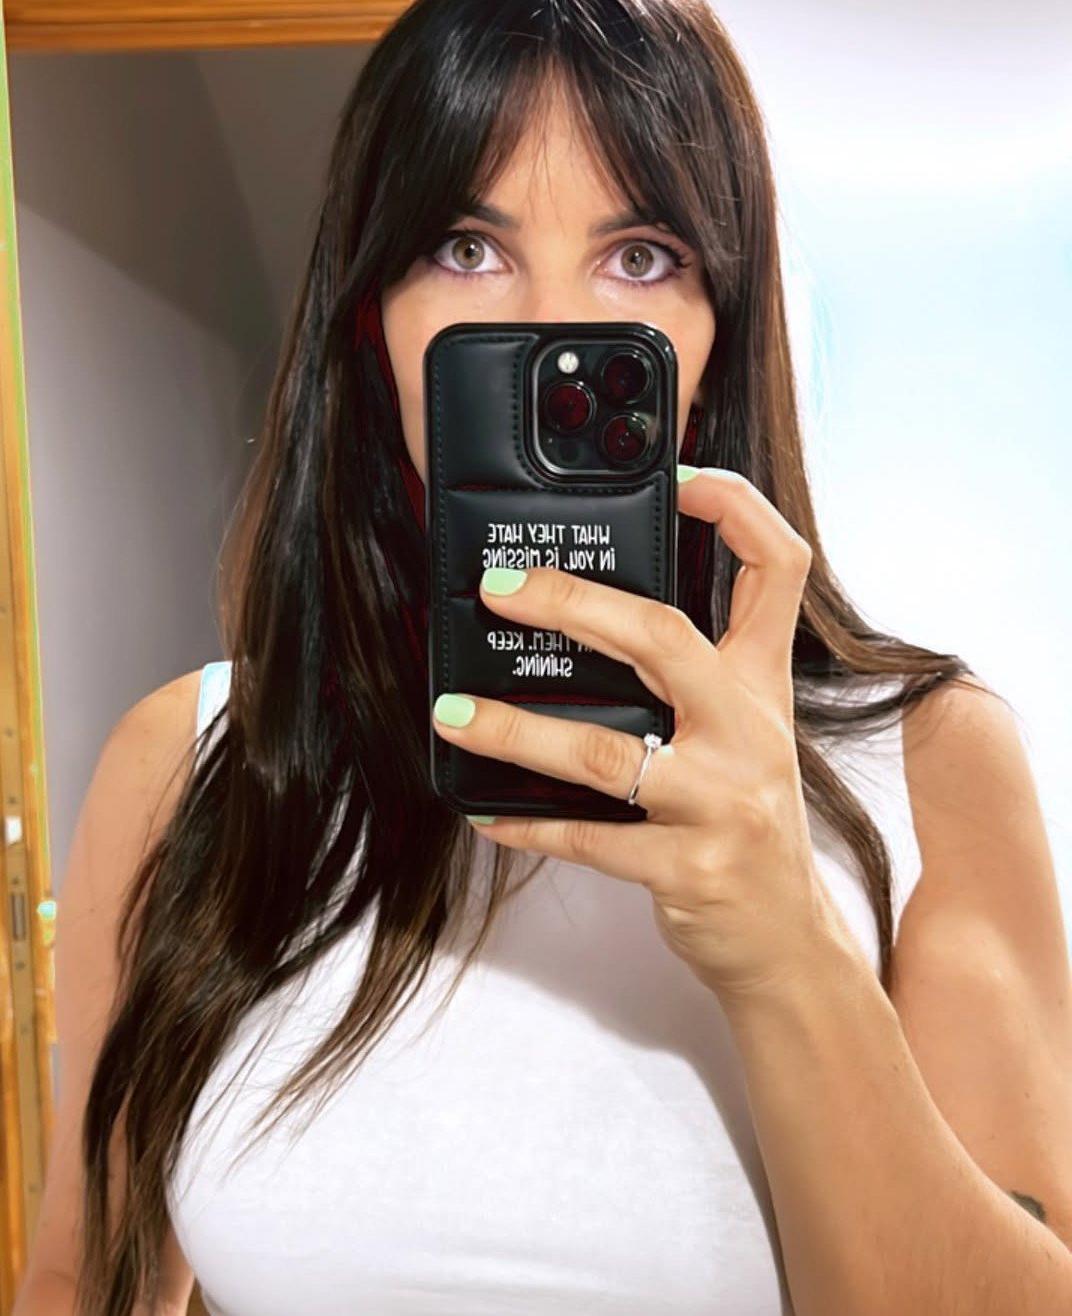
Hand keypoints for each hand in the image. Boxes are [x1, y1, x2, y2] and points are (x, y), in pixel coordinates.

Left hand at [432, 467, 845, 1006]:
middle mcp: (749, 732)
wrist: (787, 943)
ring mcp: (723, 802)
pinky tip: (485, 811)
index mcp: (761, 686)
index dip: (733, 508)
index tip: (672, 477)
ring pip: (608, 750)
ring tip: (453, 714)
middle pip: (665, 638)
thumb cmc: (747, 826)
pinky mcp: (689, 869)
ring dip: (517, 730)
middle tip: (499, 589)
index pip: (777, 569)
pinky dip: (528, 821)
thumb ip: (689, 682)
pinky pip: (590, 838)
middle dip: (575, 603)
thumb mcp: (743, 738)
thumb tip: (584, 625)